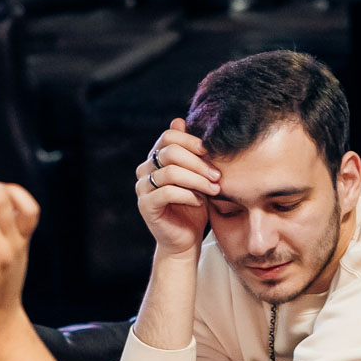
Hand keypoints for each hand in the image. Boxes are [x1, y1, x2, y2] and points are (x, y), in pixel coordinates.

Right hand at [134, 119, 217, 256]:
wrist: (186, 240)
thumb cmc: (194, 206)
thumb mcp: (198, 176)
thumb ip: (191, 152)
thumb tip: (179, 120)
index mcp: (156, 159)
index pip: (168, 137)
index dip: (190, 141)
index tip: (211, 152)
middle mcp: (145, 170)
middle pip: (170, 152)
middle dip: (198, 162)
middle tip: (218, 175)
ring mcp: (142, 188)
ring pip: (171, 172)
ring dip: (197, 180)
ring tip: (214, 189)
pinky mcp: (145, 205)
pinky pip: (167, 192)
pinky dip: (188, 194)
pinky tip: (200, 201)